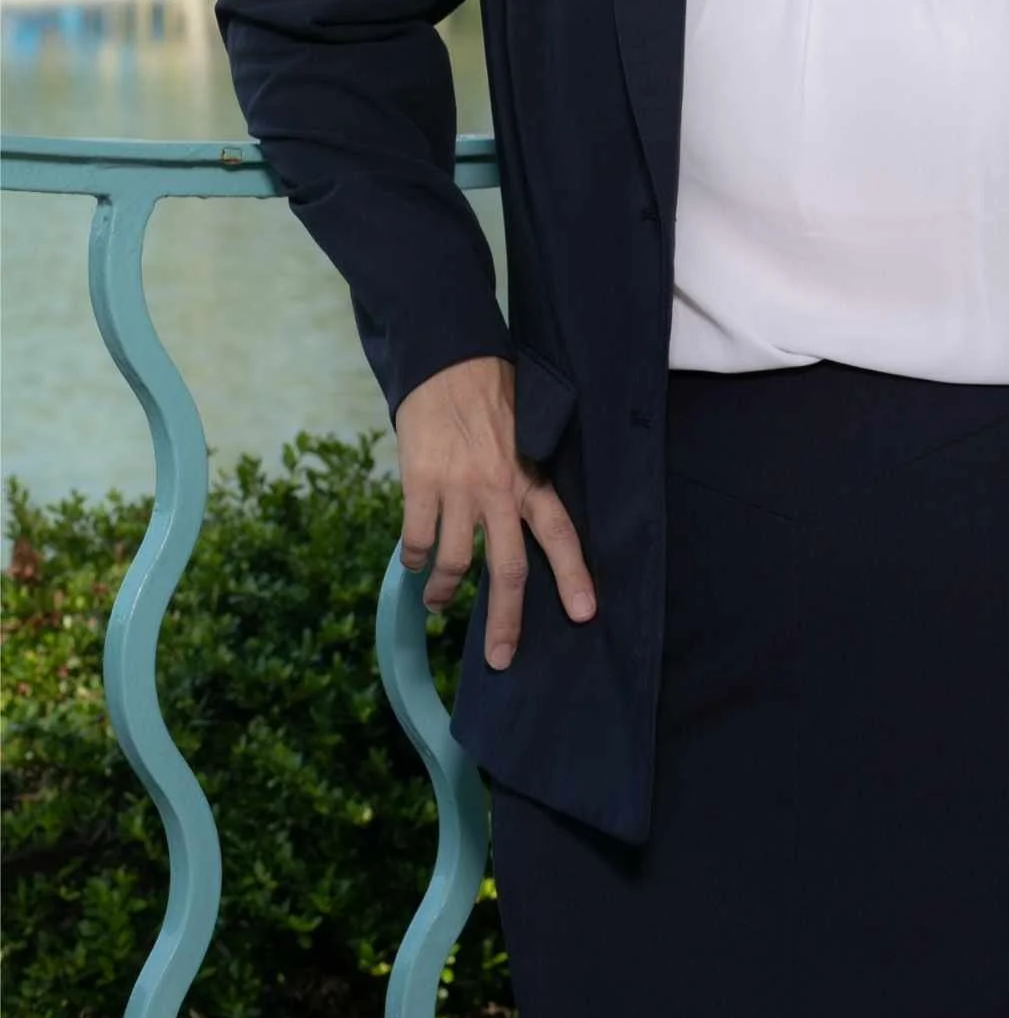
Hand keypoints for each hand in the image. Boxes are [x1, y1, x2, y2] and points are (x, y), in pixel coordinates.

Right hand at [394, 354, 597, 668]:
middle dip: (505, 622)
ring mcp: (458, 490)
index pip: (561, 535)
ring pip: (456, 564)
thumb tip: (531, 516)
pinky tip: (414, 564)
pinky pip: (417, 539)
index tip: (584, 614)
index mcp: (531, 477)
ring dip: (446, 593)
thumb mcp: (528, 430)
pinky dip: (415, 560)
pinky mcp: (420, 484)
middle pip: (508, 570)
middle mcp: (499, 490)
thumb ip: (530, 473)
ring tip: (439, 604)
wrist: (447, 359)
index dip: (573, 577)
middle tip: (502, 659)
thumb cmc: (494, 390)